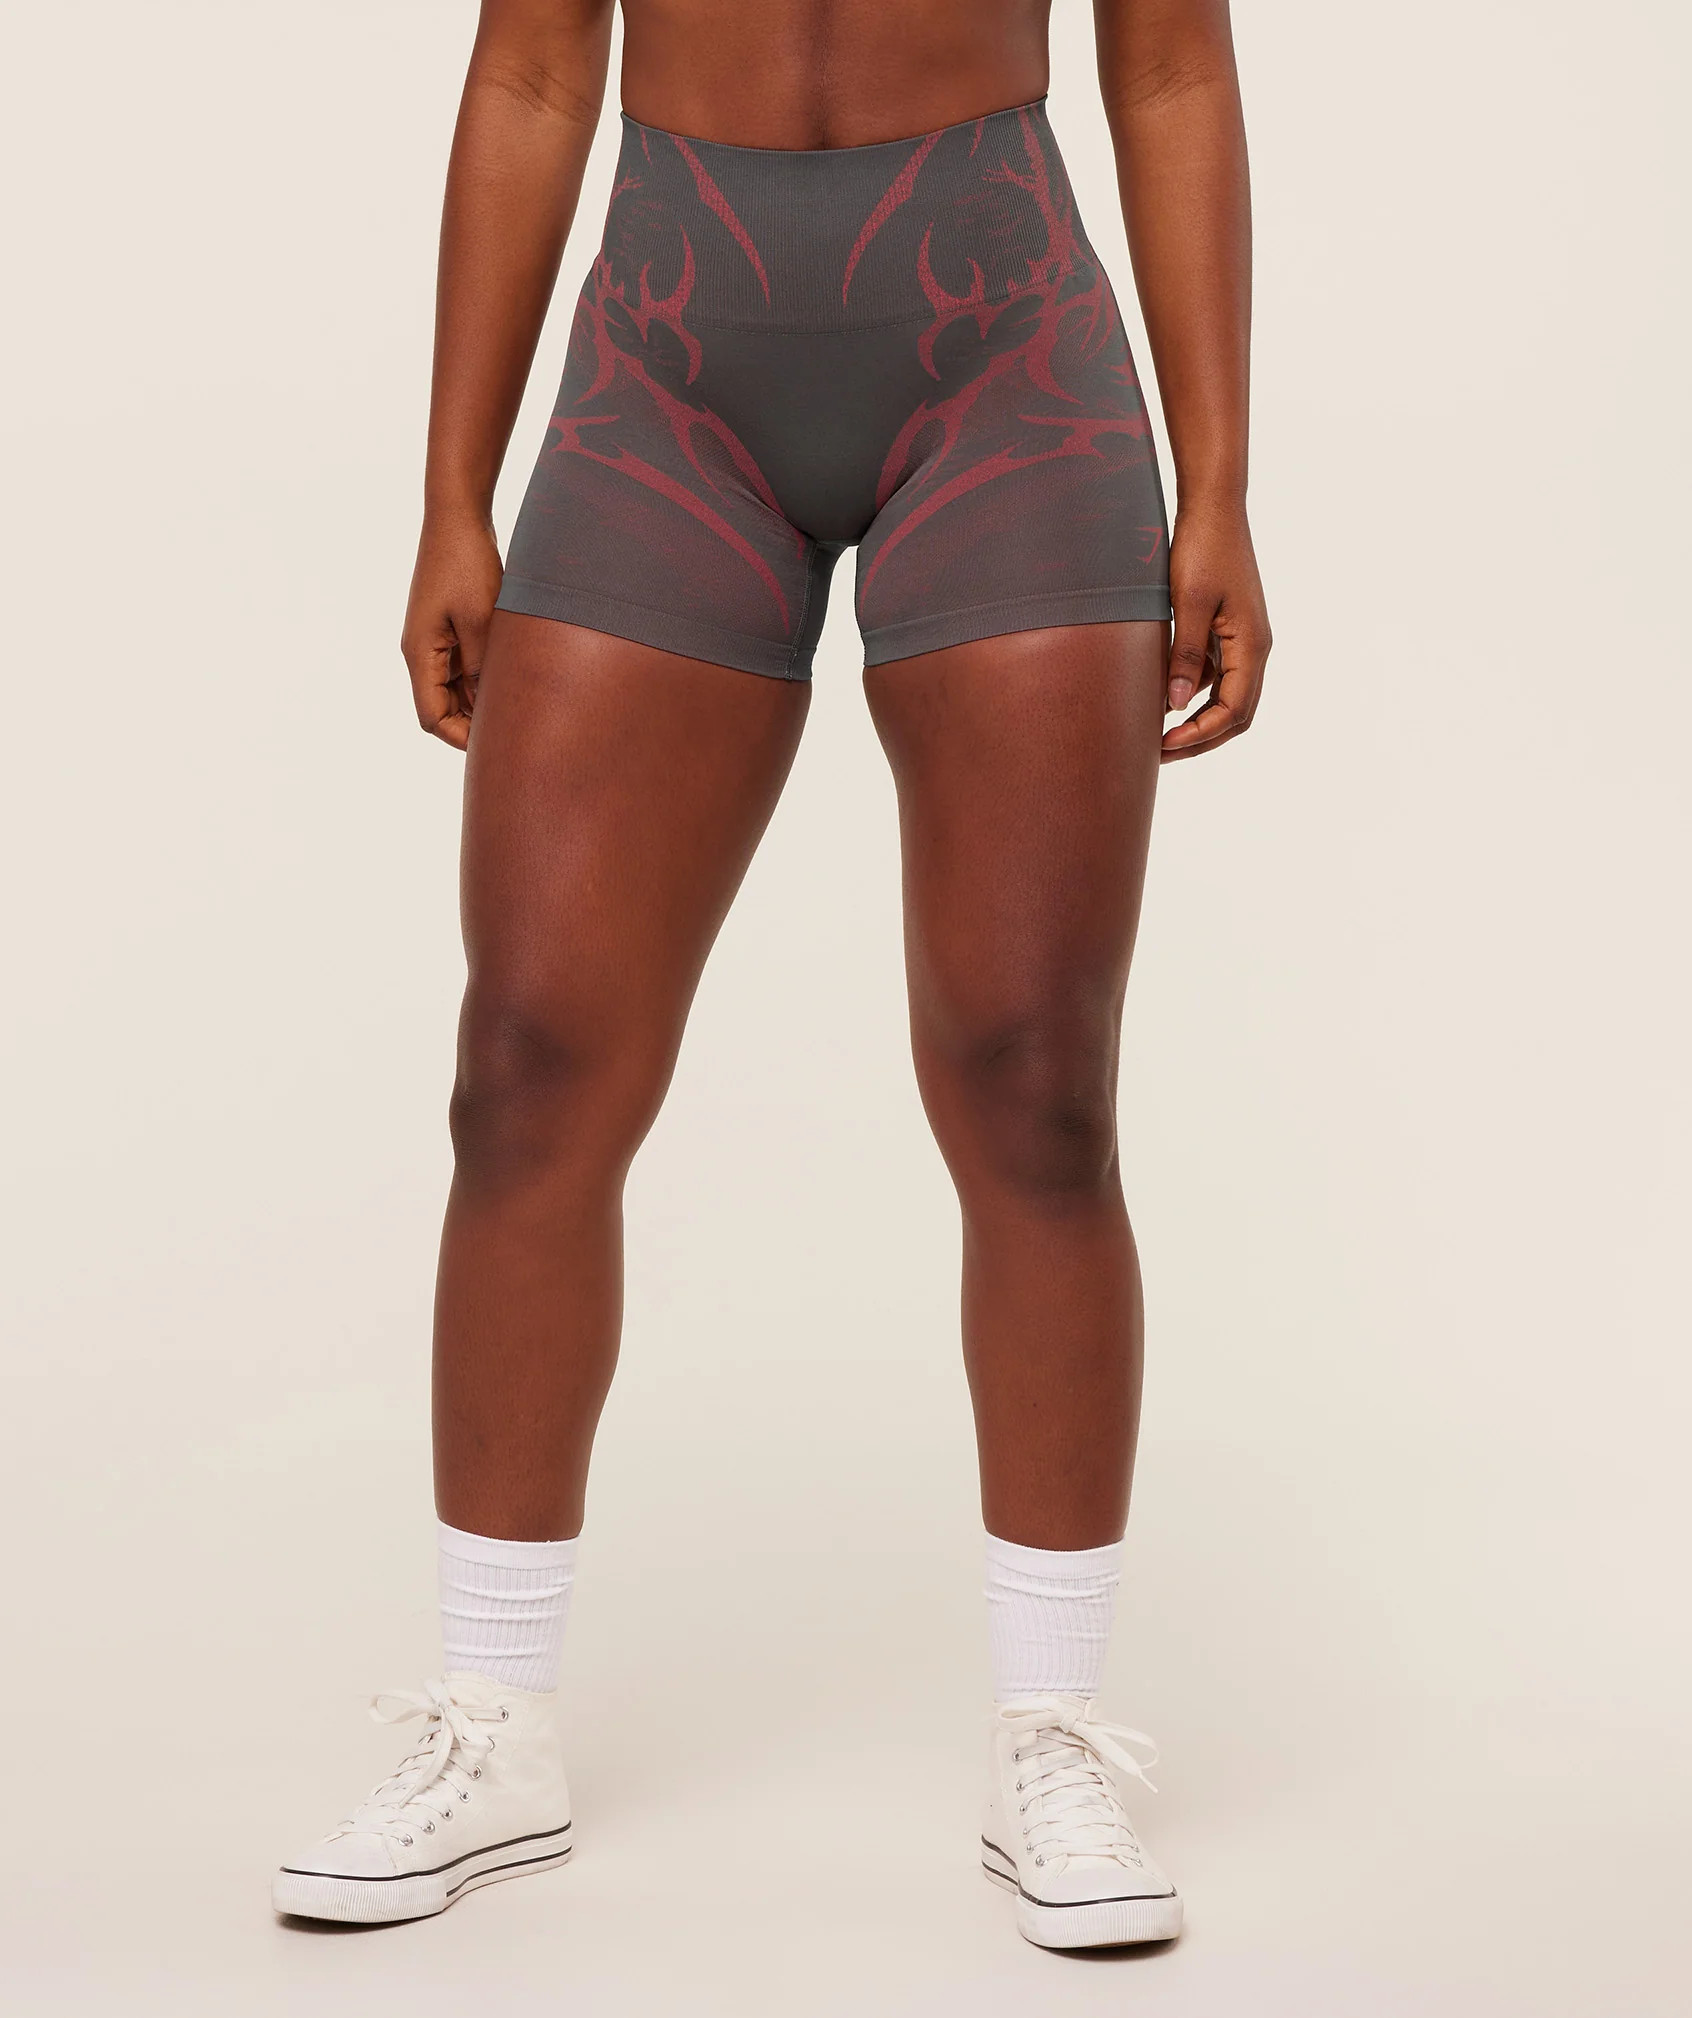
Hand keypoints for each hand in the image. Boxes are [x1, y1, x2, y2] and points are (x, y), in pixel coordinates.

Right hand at [400, 513, 503, 750]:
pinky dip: (484, 681)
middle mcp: (422, 652)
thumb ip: (484, 666)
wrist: (458, 518)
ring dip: (481, 703)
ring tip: (521, 713)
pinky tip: (513, 684)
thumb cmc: (466, 564)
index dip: (460, 739)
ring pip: (456, 691)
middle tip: (516, 736)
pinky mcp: (450, 630)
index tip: (496, 748)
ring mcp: (435, 641)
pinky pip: (464, 668)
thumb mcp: (482, 620)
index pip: (432, 717)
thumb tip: (492, 706)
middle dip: (473, 726)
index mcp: (420, 654)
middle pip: (442, 709)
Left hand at [1160, 501, 1271, 762]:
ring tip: (1155, 732)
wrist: (1213, 508)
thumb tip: (1174, 705)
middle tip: (1159, 754)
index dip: (1200, 735)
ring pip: (1225, 697)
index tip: (1164, 746)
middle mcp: (1254, 648)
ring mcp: (1243, 641)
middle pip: (1235, 713)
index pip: (1234, 711)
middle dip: (1200, 738)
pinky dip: (1191, 692)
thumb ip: (1183, 655)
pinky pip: (1214, 674)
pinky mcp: (1228, 631)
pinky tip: (1160, 696)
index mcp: (1252, 645)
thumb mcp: (1188, 603)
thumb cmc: (1202, 549)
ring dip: (1195, 719)